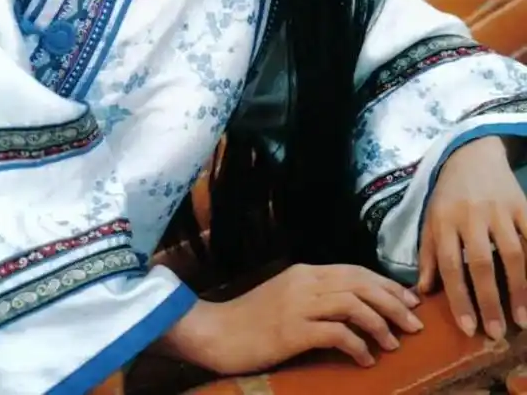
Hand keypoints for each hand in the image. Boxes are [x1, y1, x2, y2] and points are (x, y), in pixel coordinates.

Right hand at [164, 263, 422, 374]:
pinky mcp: (293, 330)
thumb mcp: (286, 298)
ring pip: (353, 304)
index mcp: (306, 272)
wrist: (215, 331)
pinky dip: (358, 344)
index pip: (356, 271)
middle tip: (415, 322)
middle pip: (360, 283)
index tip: (409, 299)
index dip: (386, 284)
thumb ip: (315, 296)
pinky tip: (367, 358)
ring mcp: (299, 304)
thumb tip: (352, 308)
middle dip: (393, 301)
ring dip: (381, 323)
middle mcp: (306, 281)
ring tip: (397, 342)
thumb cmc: (251, 320)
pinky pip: (336, 333)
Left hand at [418, 135, 526, 339]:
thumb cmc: (449, 193)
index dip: (459, 298)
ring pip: (513, 253)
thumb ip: (427, 254)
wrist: (472, 153)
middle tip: (497, 333)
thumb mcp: (430, 218)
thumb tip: (423, 292)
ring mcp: (499, 210)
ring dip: (519, 290)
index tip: (468, 329)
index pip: (451, 265)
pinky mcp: (521, 204)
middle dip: (490, 301)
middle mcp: (471, 215)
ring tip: (522, 321)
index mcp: (444, 220)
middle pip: (482, 263)